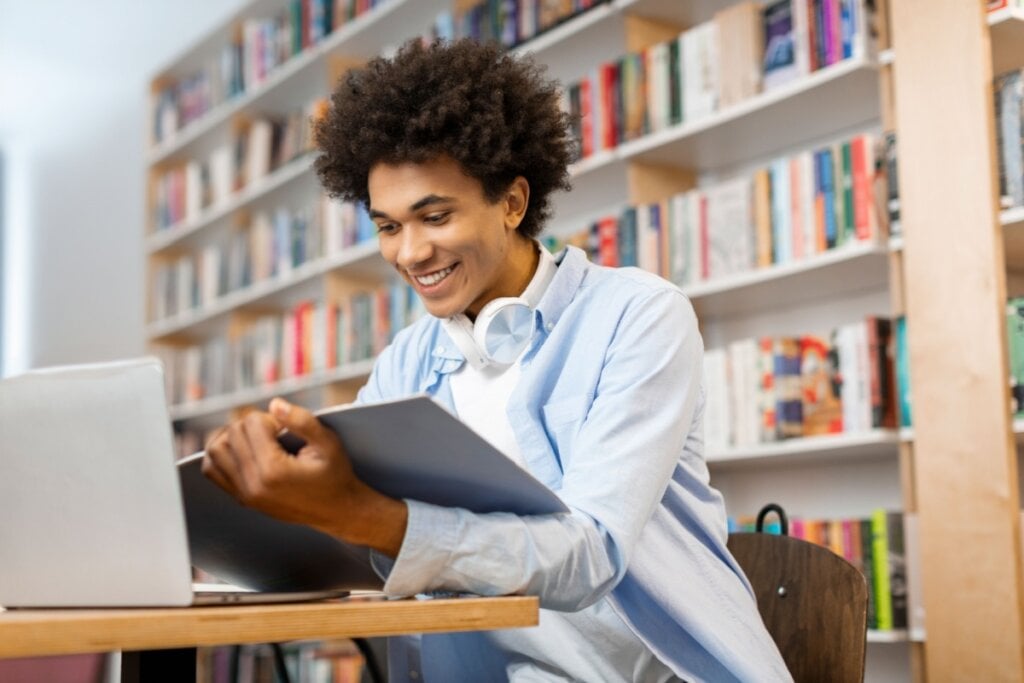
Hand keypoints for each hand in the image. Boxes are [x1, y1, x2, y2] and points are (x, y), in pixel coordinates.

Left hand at [202, 398, 407, 555]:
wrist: (337, 510)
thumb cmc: (335, 475)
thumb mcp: (328, 443)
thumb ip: (302, 421)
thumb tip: (274, 404)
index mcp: (273, 471)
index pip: (251, 424)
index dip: (271, 418)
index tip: (287, 429)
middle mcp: (253, 485)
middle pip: (232, 433)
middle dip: (252, 425)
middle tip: (276, 432)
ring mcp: (244, 494)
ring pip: (215, 450)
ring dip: (232, 436)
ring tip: (256, 438)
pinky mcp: (241, 499)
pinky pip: (212, 470)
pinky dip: (221, 454)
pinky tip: (242, 450)